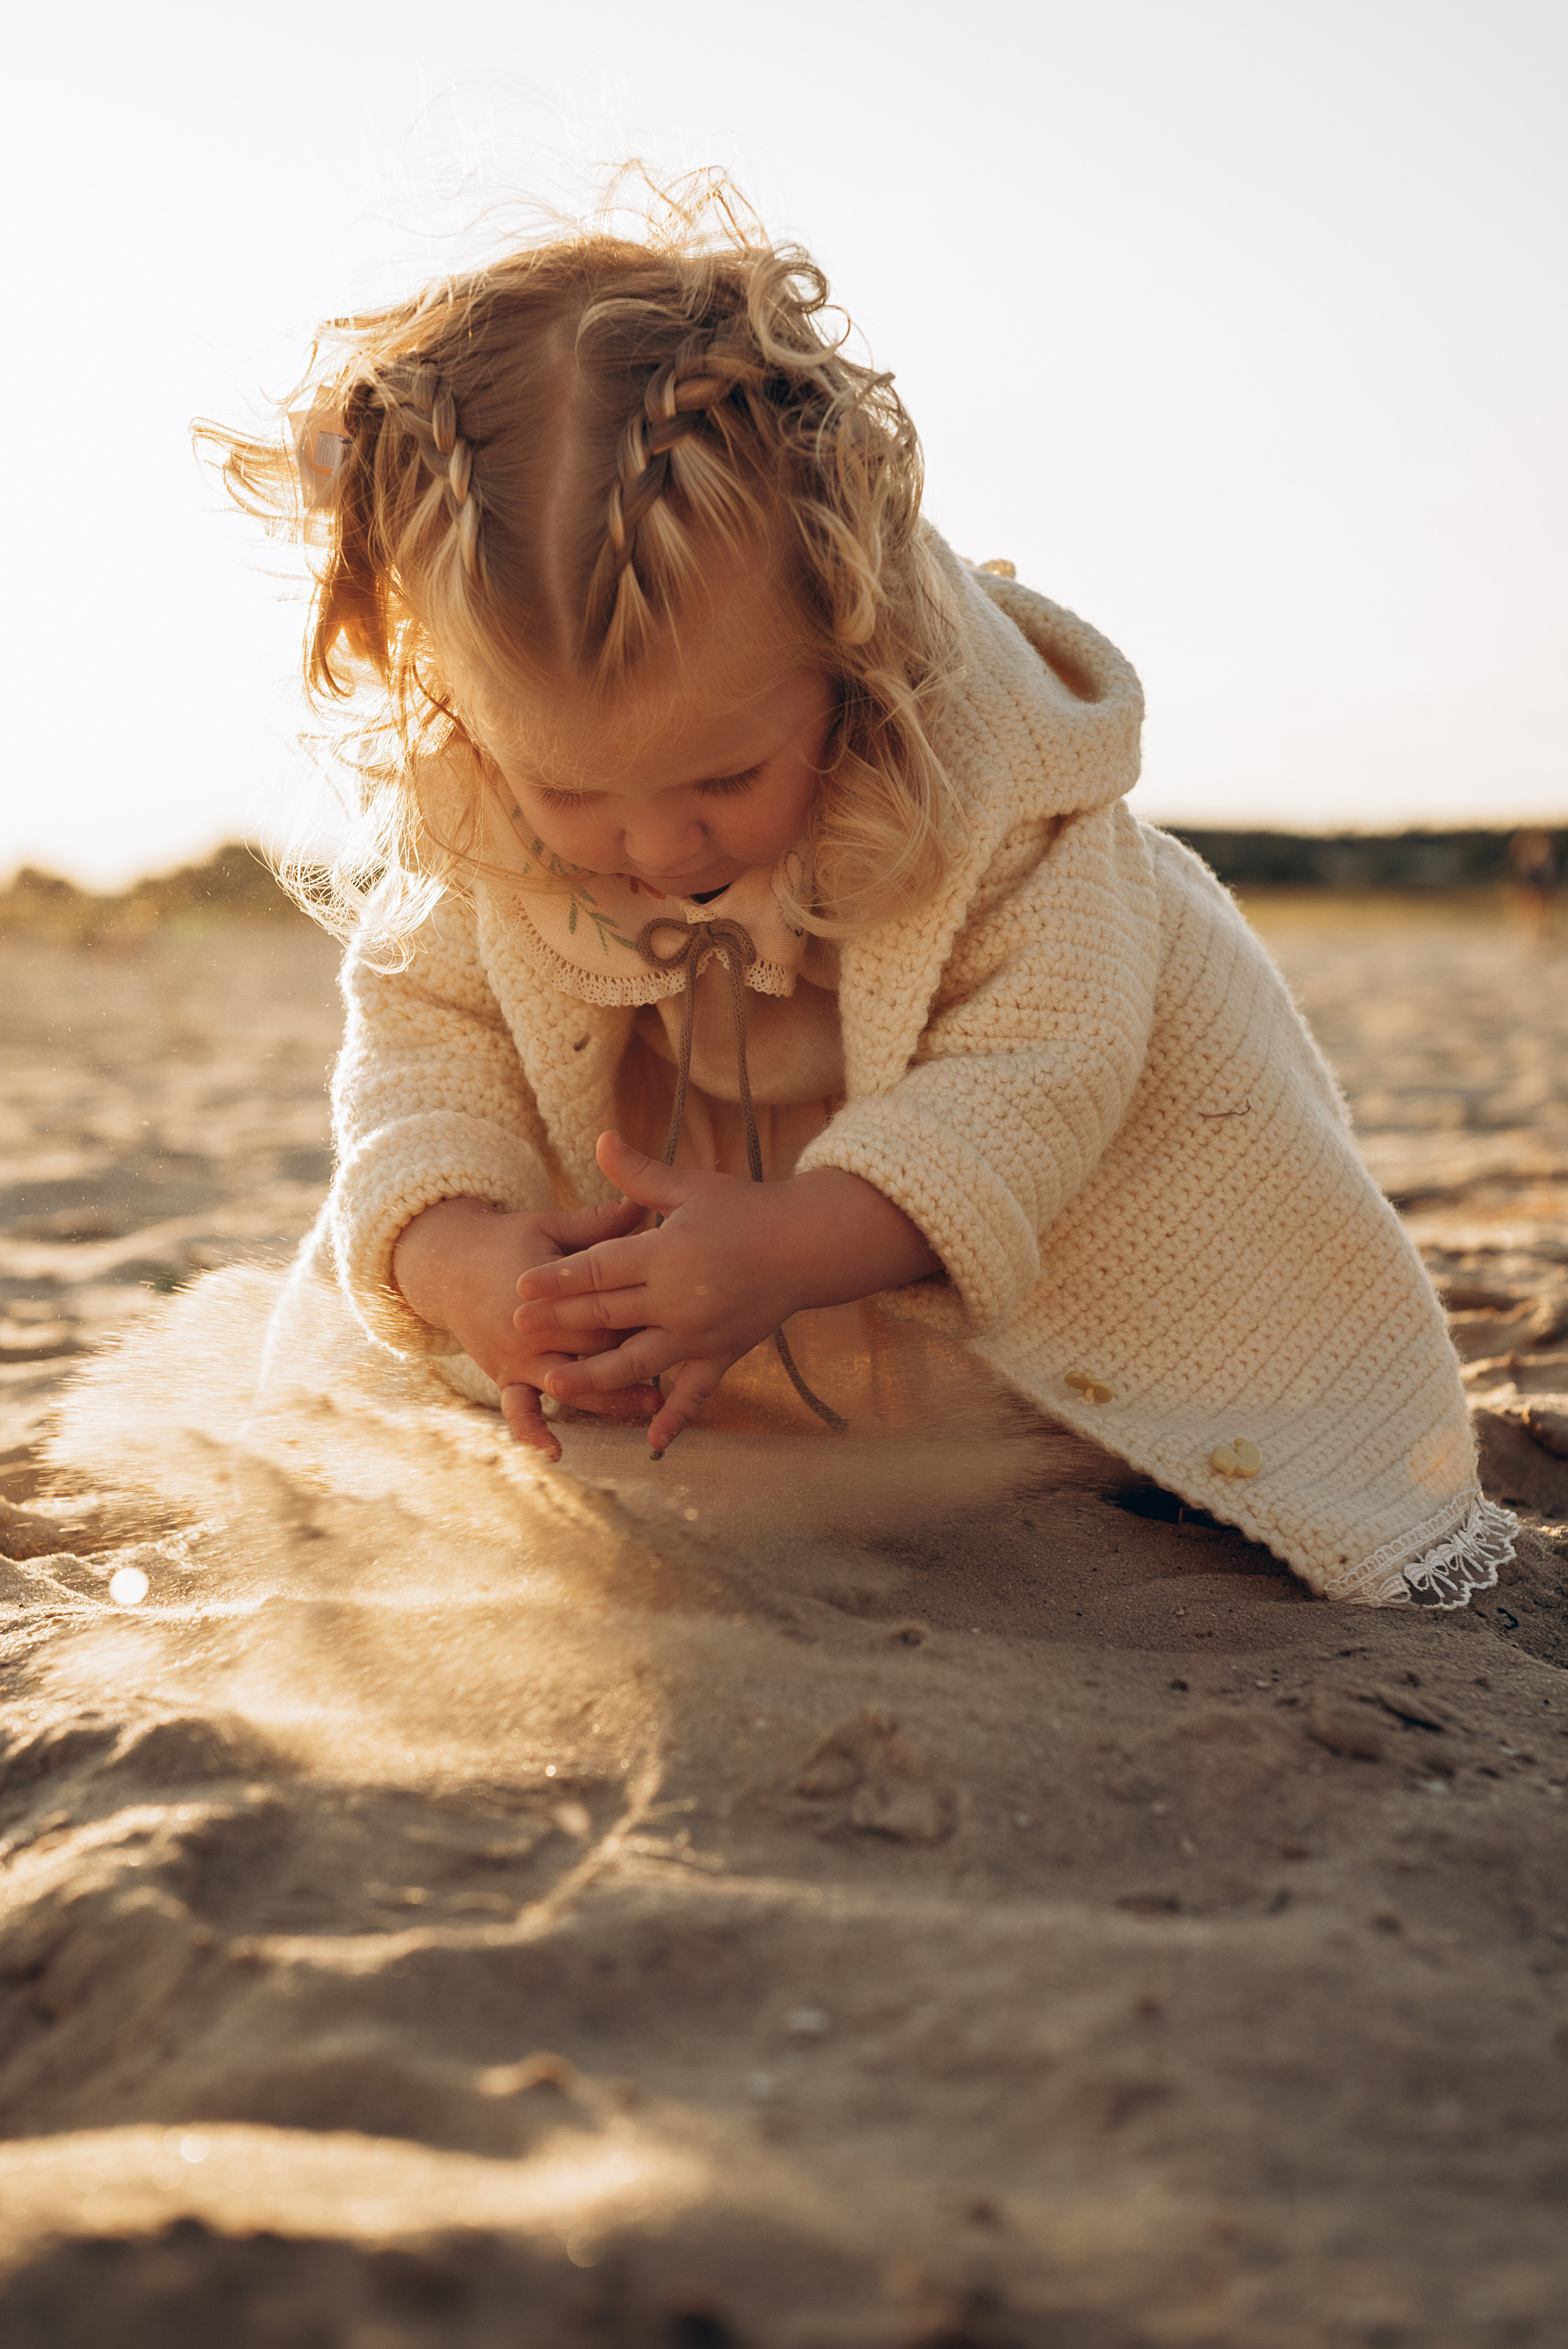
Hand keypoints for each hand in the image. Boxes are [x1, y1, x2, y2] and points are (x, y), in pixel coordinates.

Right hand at [391, 1194, 662, 1459]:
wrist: (449, 1267)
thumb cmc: (510, 1240)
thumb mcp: (551, 1226)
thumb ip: (598, 1224)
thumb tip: (645, 1204)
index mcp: (544, 1291)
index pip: (601, 1309)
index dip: (640, 1313)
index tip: (680, 1312)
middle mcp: (529, 1330)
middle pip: (591, 1351)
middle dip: (634, 1355)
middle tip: (682, 1358)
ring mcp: (516, 1359)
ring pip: (569, 1386)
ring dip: (609, 1399)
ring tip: (650, 1405)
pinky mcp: (505, 1378)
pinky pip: (519, 1410)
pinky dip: (533, 1431)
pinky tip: (555, 1451)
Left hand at [513, 1131, 937, 1453]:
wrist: (807, 1245)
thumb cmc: (746, 1209)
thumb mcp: (691, 1186)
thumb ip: (640, 1175)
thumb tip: (600, 1140)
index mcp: (665, 1254)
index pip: (599, 1268)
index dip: (557, 1277)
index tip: (520, 1285)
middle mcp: (677, 1299)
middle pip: (607, 1314)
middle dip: (559, 1322)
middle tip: (516, 1329)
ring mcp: (698, 1333)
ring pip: (636, 1361)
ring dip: (594, 1376)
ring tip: (555, 1386)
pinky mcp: (722, 1354)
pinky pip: (695, 1391)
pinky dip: (675, 1415)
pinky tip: (651, 1439)